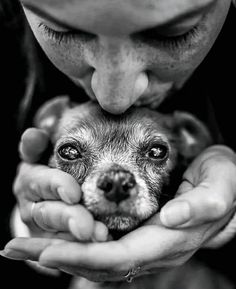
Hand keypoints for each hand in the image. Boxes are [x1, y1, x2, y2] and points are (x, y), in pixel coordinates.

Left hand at [2, 145, 235, 281]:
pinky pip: (99, 242)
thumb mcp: (221, 186)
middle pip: (96, 261)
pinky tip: (50, 234)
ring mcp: (142, 241)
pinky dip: (71, 241)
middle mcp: (151, 247)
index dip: (82, 257)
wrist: (228, 186)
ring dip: (55, 248)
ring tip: (19, 242)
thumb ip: (203, 204)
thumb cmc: (225, 182)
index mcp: (168, 239)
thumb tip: (171, 218)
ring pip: (92, 254)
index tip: (45, 252)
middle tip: (13, 246)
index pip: (118, 257)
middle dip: (53, 256)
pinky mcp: (136, 231)